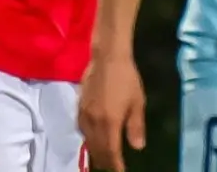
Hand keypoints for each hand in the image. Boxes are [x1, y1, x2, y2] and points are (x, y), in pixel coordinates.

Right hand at [78, 51, 145, 171]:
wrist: (107, 57)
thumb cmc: (127, 78)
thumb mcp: (137, 102)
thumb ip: (136, 126)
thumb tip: (137, 147)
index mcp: (110, 123)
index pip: (111, 152)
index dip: (115, 165)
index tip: (120, 171)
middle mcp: (94, 122)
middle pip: (97, 149)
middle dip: (105, 161)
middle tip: (112, 167)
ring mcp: (85, 114)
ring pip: (88, 141)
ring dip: (95, 151)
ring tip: (103, 157)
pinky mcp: (79, 106)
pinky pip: (81, 129)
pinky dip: (88, 139)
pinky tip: (92, 138)